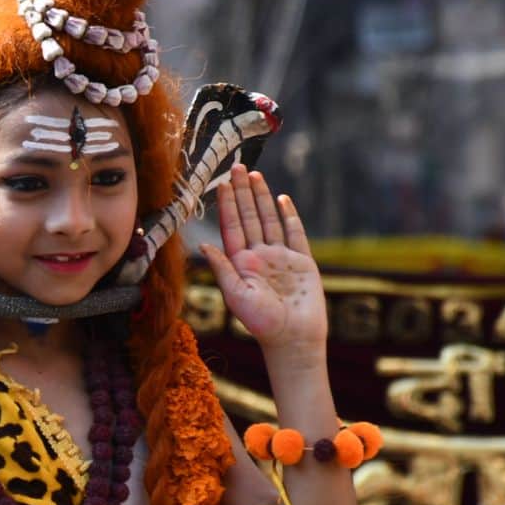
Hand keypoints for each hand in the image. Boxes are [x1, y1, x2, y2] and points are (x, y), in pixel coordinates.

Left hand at [199, 166, 325, 358]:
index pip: (231, 226)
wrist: (293, 338)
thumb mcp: (236, 295)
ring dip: (262, 198)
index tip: (222, 182)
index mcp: (241, 263)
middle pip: (249, 217)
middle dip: (243, 192)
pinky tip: (282, 200)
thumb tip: (202, 245)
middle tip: (237, 166)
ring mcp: (281, 257)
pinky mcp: (302, 261)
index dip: (227, 204)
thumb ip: (222, 268)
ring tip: (255, 176)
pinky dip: (289, 215)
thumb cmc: (262, 323)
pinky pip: (295, 233)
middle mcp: (259, 256)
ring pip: (269, 220)